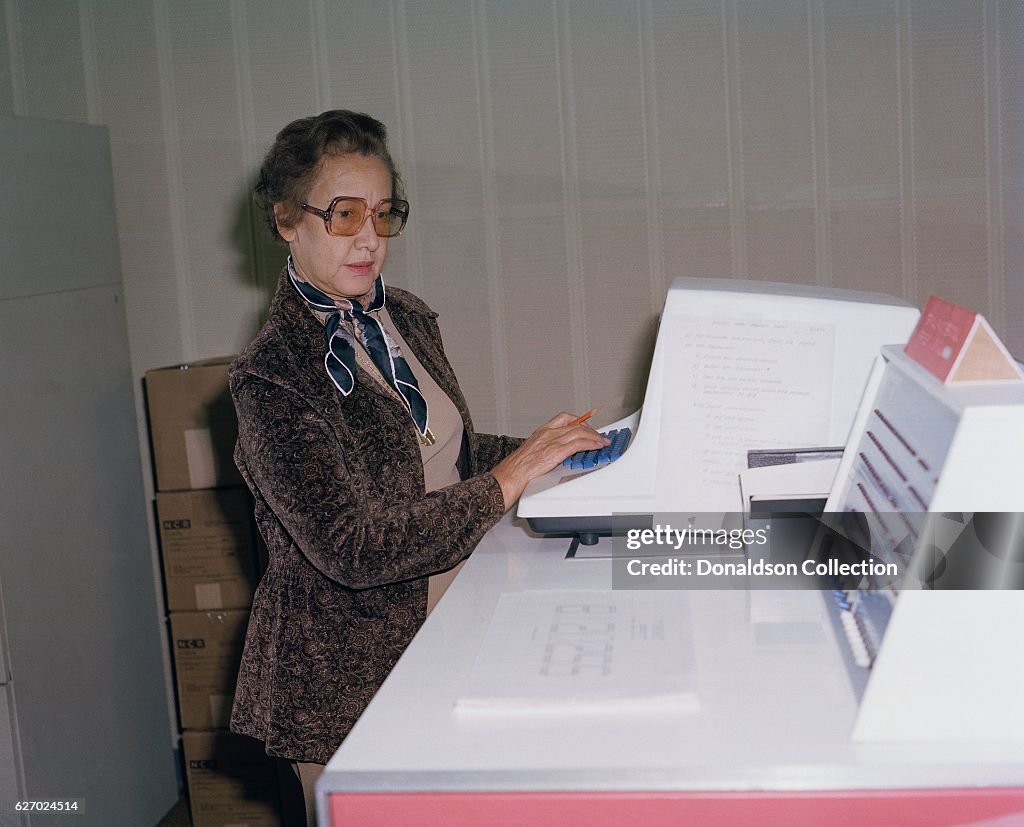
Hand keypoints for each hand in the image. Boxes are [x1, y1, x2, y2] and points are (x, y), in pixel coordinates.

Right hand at [490, 412, 609, 509]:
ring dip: (595, 436)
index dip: (579, 420)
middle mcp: (548, 433)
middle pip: (575, 424)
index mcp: (542, 431)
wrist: (510, 475)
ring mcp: (552, 441)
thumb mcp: (533, 452)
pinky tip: (597, 446)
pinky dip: (591, 443)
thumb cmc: (518, 469)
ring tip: (602, 442)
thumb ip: (547, 449)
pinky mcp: (556, 451)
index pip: (564, 418)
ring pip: (580, 432)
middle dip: (590, 429)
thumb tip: (559, 455)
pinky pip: (579, 443)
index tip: (587, 426)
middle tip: (598, 435)